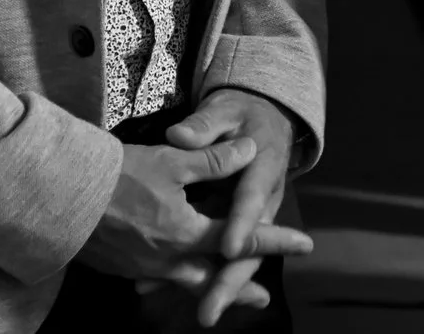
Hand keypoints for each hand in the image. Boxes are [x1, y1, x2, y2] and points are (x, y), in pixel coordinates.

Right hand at [73, 137, 310, 310]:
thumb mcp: (173, 161)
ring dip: (207, 284)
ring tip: (221, 293)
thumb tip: (251, 150)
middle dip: (239, 286)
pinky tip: (172, 274)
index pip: (241, 240)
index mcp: (186, 234)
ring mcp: (141, 267)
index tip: (305, 244)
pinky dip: (173, 278)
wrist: (57, 195)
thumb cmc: (117, 176)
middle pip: (213, 277)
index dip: (275, 240)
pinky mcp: (119, 266)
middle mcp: (166, 259)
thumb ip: (214, 160)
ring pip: (183, 281)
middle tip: (262, 298)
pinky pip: (156, 277)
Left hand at [165, 89, 308, 326]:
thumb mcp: (227, 111)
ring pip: (239, 258)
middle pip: (251, 244)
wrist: (264, 123)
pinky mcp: (235, 226)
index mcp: (264, 168)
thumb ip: (205, 126)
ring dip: (219, 287)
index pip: (252, 199)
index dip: (242, 224)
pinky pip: (218, 254)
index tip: (229, 247)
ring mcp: (250, 217)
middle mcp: (262, 200)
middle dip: (233, 280)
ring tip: (202, 313)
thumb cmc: (244, 115)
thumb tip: (180, 136)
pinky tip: (159, 289)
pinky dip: (197, 275)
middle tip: (211, 308)